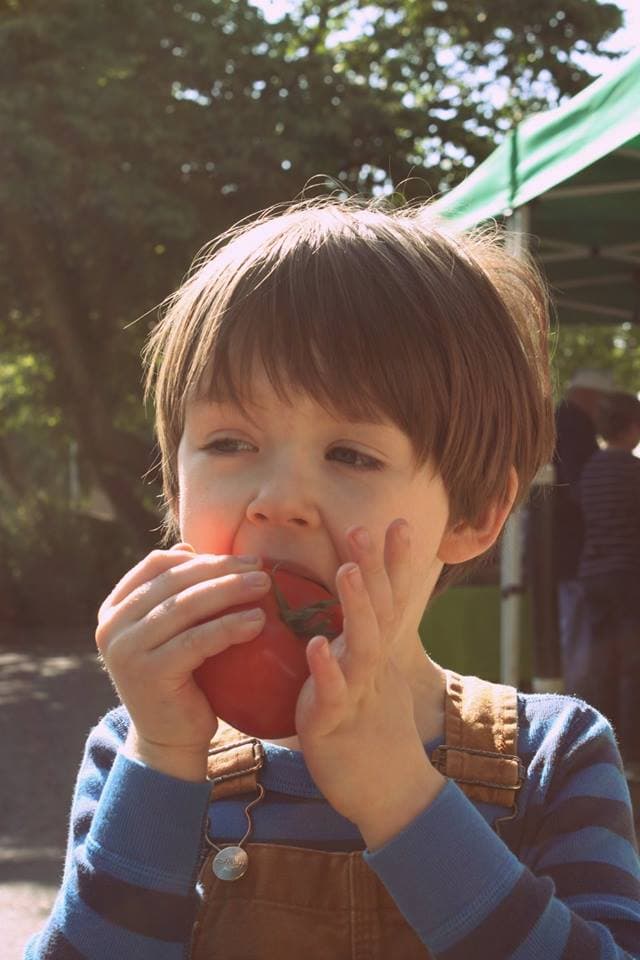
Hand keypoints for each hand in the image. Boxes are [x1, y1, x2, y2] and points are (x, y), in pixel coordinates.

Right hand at [95, 545, 270, 779]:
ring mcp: (126, 650)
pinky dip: (230, 626)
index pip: (156, 565)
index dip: (200, 558)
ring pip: (186, 607)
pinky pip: (197, 640)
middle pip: (174, 582)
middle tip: (260, 567)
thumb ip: (174, 594)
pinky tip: (258, 621)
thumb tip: (189, 548)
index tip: (240, 558)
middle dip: (221, 570)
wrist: (169, 738)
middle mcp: (111, 626)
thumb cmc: (179, 677)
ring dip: (230, 591)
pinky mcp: (149, 673)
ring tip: (264, 586)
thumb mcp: (170, 631)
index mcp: (114, 608)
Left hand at [295, 521, 444, 848]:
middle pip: (380, 610)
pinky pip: (332, 693)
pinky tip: (318, 646)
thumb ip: (359, 641)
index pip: (391, 599)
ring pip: (362, 645)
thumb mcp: (370, 678)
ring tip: (348, 571)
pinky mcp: (336, 722)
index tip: (397, 523)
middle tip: (365, 528)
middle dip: (375, 568)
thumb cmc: (373, 729)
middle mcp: (374, 666)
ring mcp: (359, 692)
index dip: (395, 563)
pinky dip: (327, 669)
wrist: (390, 793)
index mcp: (378, 653)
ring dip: (357, 606)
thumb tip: (343, 611)